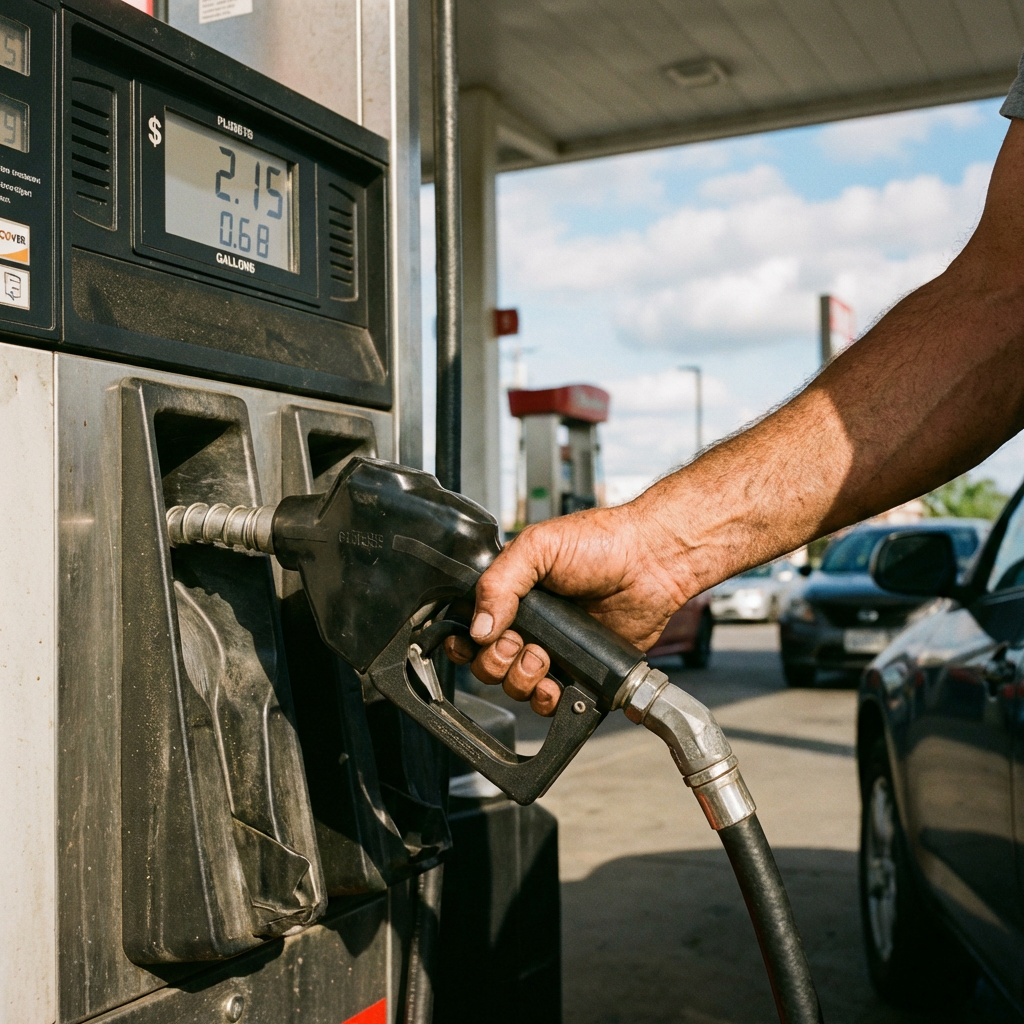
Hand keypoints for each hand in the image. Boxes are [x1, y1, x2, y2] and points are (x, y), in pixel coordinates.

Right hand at [444, 501, 691, 715]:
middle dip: (497, 662)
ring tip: (545, 658)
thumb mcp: (537, 547)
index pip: (471, 629)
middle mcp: (529, 625)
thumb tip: (477, 627)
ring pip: (515, 687)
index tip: (477, 640)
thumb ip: (498, 583)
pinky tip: (558, 684)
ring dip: (522, 680)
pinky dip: (548, 701)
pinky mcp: (581, 672)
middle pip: (488, 664)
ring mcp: (554, 650)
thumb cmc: (599, 543)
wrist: (649, 562)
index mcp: (510, 595)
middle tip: (520, 643)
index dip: (465, 642)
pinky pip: (552, 702)